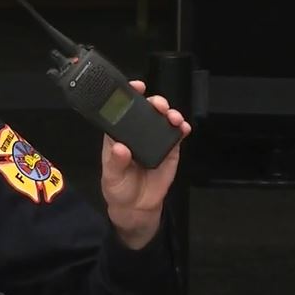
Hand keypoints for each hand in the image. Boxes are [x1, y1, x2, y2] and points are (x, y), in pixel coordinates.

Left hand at [101, 80, 191, 248]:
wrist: (137, 207)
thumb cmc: (119, 188)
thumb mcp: (111, 177)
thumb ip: (116, 163)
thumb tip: (121, 148)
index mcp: (118, 135)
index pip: (122, 111)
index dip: (128, 96)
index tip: (136, 87)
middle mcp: (137, 133)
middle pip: (146, 111)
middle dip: (154, 102)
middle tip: (157, 106)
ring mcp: (154, 140)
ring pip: (163, 119)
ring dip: (170, 113)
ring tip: (171, 117)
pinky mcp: (169, 150)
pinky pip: (176, 135)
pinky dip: (182, 129)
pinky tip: (183, 128)